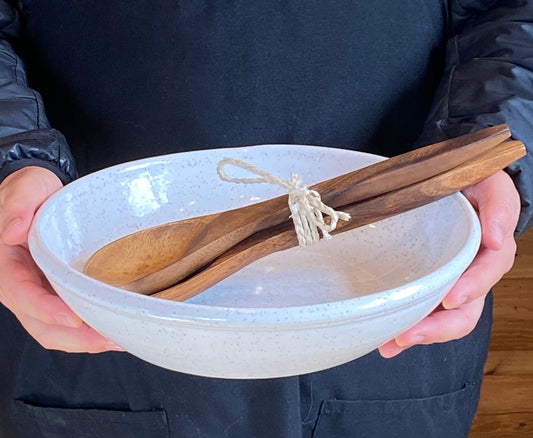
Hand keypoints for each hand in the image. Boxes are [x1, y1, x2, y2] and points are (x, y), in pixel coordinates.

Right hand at [0, 166, 121, 352]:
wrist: (41, 197)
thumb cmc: (32, 191)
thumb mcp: (25, 188)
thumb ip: (17, 206)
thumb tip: (14, 231)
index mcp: (7, 265)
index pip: (21, 294)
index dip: (45, 309)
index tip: (72, 316)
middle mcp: (21, 286)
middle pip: (40, 325)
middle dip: (73, 337)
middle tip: (107, 338)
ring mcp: (39, 293)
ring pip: (55, 330)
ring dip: (85, 341)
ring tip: (119, 339)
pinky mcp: (56, 294)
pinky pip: (68, 321)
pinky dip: (88, 331)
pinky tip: (114, 330)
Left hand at [379, 170, 519, 357]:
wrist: (460, 187)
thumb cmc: (476, 186)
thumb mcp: (493, 186)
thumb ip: (499, 205)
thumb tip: (496, 238)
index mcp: (490, 250)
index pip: (487, 274)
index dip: (472, 287)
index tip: (451, 298)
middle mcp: (473, 273)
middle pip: (465, 311)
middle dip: (438, 327)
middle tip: (408, 336)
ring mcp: (451, 282)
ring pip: (443, 319)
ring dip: (419, 334)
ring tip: (390, 346)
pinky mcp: (432, 284)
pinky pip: (424, 310)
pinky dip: (407, 326)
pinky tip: (386, 341)